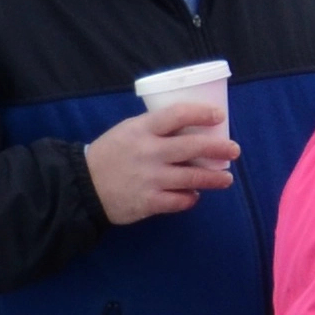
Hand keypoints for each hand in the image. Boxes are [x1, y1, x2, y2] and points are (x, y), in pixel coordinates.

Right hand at [87, 97, 238, 225]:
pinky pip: (180, 200)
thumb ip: (155, 129)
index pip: (178, 115)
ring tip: (225, 179)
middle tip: (233, 151)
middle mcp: (148, 152)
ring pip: (193, 178)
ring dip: (214, 178)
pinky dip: (190, 198)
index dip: (203, 113)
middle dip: (219, 148)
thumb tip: (192, 130)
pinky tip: (193, 195)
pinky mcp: (148, 201)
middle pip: (193, 147)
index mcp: (141, 130)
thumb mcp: (127, 131)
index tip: (219, 116)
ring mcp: (149, 178)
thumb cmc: (110, 155)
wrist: (81, 186)